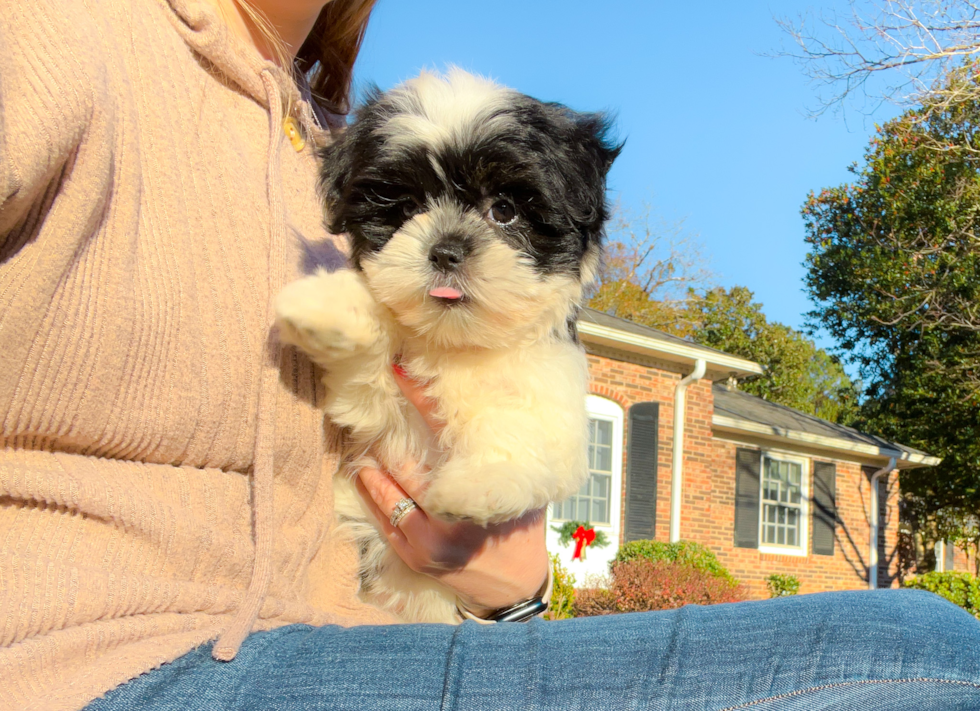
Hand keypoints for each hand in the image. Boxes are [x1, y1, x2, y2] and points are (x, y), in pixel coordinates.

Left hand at [355, 366, 549, 615]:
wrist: (514, 590)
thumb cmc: (522, 532)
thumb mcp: (522, 494)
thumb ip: (504, 462)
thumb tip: (488, 413)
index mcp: (481, 494)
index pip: (443, 434)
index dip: (420, 400)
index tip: (400, 372)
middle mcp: (453, 518)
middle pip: (409, 465)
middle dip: (390, 434)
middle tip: (374, 406)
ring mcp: (430, 542)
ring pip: (389, 494)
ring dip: (374, 465)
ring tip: (363, 440)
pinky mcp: (416, 558)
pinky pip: (384, 521)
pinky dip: (372, 496)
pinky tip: (362, 475)